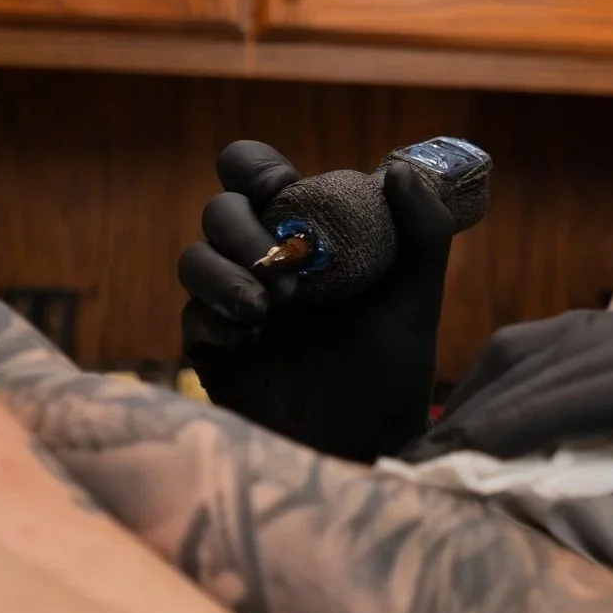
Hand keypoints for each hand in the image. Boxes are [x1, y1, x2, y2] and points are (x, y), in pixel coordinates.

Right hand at [178, 141, 453, 461]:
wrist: (369, 445)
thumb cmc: (393, 369)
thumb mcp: (417, 296)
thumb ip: (422, 231)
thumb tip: (400, 169)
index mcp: (308, 234)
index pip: (256, 175)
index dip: (253, 167)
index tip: (279, 188)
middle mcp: (265, 262)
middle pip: (219, 211)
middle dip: (242, 230)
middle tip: (284, 270)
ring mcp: (236, 306)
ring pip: (192, 259)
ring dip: (222, 273)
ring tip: (266, 309)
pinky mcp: (215, 352)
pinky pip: (190, 319)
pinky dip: (213, 319)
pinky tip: (248, 340)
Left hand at [415, 303, 612, 612]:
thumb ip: (602, 450)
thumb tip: (514, 470)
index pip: (539, 353)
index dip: (475, 402)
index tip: (419, 459)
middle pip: (536, 351)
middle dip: (466, 410)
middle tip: (407, 469)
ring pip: (563, 367)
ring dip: (490, 419)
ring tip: (433, 471)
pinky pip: (611, 396)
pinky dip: (544, 425)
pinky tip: (498, 460)